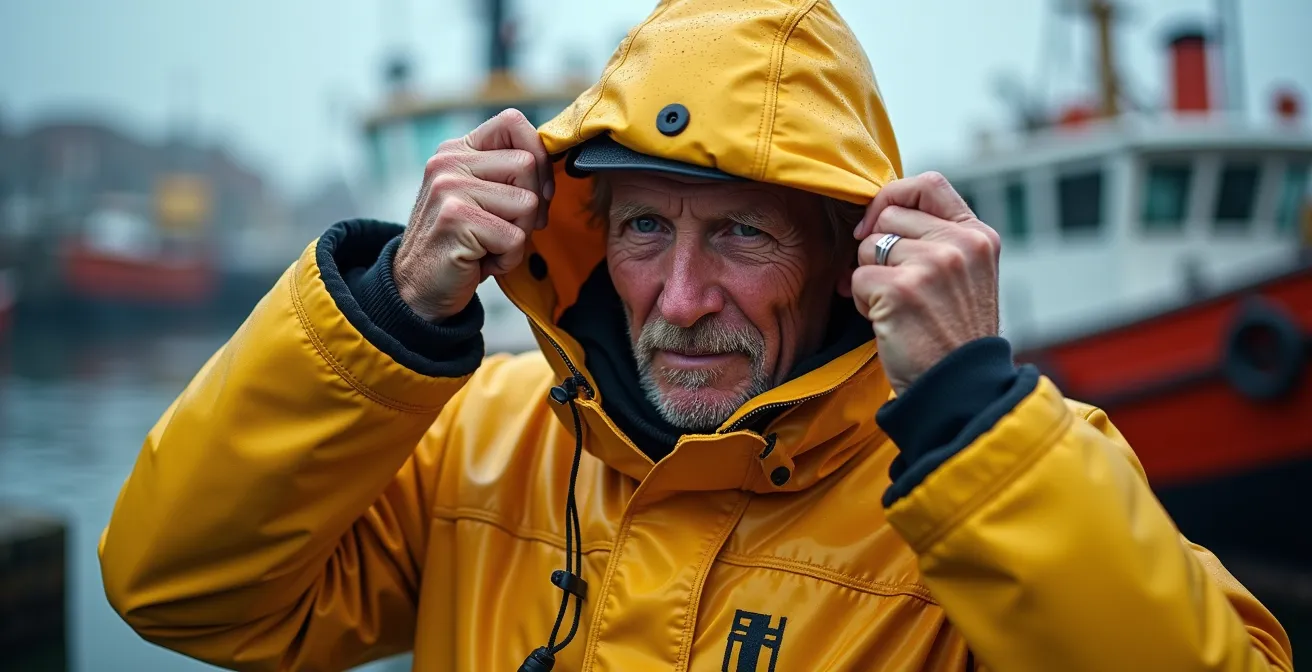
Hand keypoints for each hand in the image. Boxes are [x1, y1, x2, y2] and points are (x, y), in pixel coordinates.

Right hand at [393, 108, 553, 321]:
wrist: (417, 289)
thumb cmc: (461, 245)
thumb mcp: (482, 199)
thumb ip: (508, 174)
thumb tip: (557, 160)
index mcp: (456, 151)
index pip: (512, 122)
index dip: (539, 154)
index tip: (539, 188)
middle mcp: (448, 163)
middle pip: (528, 164)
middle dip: (532, 205)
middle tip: (508, 229)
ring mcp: (449, 189)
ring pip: (527, 202)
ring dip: (519, 235)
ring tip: (489, 246)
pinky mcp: (455, 219)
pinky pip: (515, 238)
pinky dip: (508, 259)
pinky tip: (481, 262)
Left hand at [849, 171, 1001, 394]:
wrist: (960, 388)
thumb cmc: (951, 336)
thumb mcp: (964, 277)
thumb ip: (936, 240)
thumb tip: (875, 217)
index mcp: (979, 236)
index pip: (928, 184)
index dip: (892, 197)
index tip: (877, 226)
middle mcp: (961, 244)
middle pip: (888, 216)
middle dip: (876, 251)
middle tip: (892, 288)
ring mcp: (934, 264)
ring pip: (868, 247)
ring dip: (870, 279)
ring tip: (897, 308)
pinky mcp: (903, 289)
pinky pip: (857, 278)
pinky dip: (864, 303)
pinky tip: (890, 323)